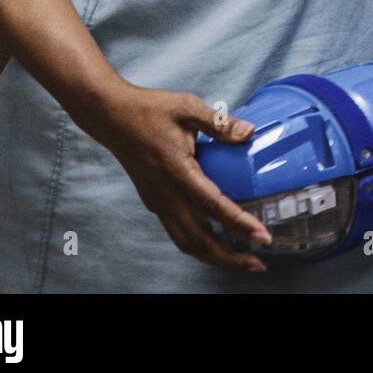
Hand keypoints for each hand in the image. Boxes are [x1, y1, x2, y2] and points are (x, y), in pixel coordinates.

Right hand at [88, 83, 271, 272]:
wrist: (110, 115)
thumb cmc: (148, 109)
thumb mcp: (187, 107)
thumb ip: (219, 124)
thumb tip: (248, 133)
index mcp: (176, 172)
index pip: (213, 206)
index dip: (240, 224)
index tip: (262, 237)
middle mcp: (165, 194)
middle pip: (198, 240)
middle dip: (229, 258)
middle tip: (258, 264)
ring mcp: (158, 201)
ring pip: (186, 242)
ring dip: (214, 256)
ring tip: (242, 260)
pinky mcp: (155, 201)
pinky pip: (178, 232)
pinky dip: (200, 244)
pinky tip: (218, 241)